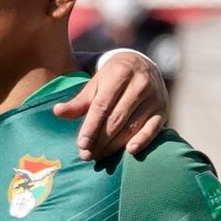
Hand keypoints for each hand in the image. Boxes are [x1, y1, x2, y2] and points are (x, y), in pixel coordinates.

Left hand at [71, 45, 171, 162]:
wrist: (141, 64)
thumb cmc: (112, 78)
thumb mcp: (95, 84)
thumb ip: (78, 101)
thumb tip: (57, 112)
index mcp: (119, 74)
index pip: (102, 106)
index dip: (91, 127)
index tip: (81, 144)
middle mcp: (139, 84)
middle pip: (116, 119)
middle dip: (100, 140)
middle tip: (87, 156)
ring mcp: (154, 97)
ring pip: (132, 126)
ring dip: (115, 145)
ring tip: (99, 156)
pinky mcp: (162, 109)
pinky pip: (153, 128)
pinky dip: (143, 140)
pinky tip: (130, 151)